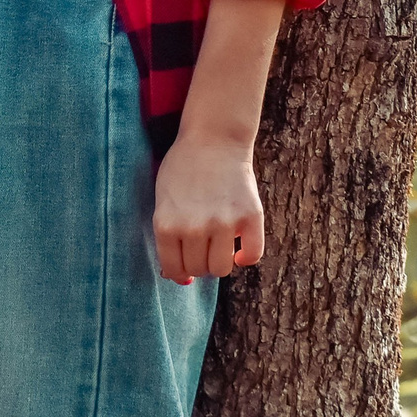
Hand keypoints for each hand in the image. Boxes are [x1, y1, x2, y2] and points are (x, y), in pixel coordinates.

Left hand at [153, 134, 265, 283]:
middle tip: (200, 248)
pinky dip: (247, 257)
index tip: (184, 267)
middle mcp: (194, 227)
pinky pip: (253, 255)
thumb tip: (180, 277)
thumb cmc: (183, 169)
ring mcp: (224, 223)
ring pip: (222, 268)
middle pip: (199, 270)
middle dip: (198, 264)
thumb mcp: (163, 200)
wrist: (212, 139)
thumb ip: (167, 236)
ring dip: (220, 262)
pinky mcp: (250, 216)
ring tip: (217, 246)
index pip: (173, 269)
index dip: (179, 272)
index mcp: (166, 224)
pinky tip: (240, 248)